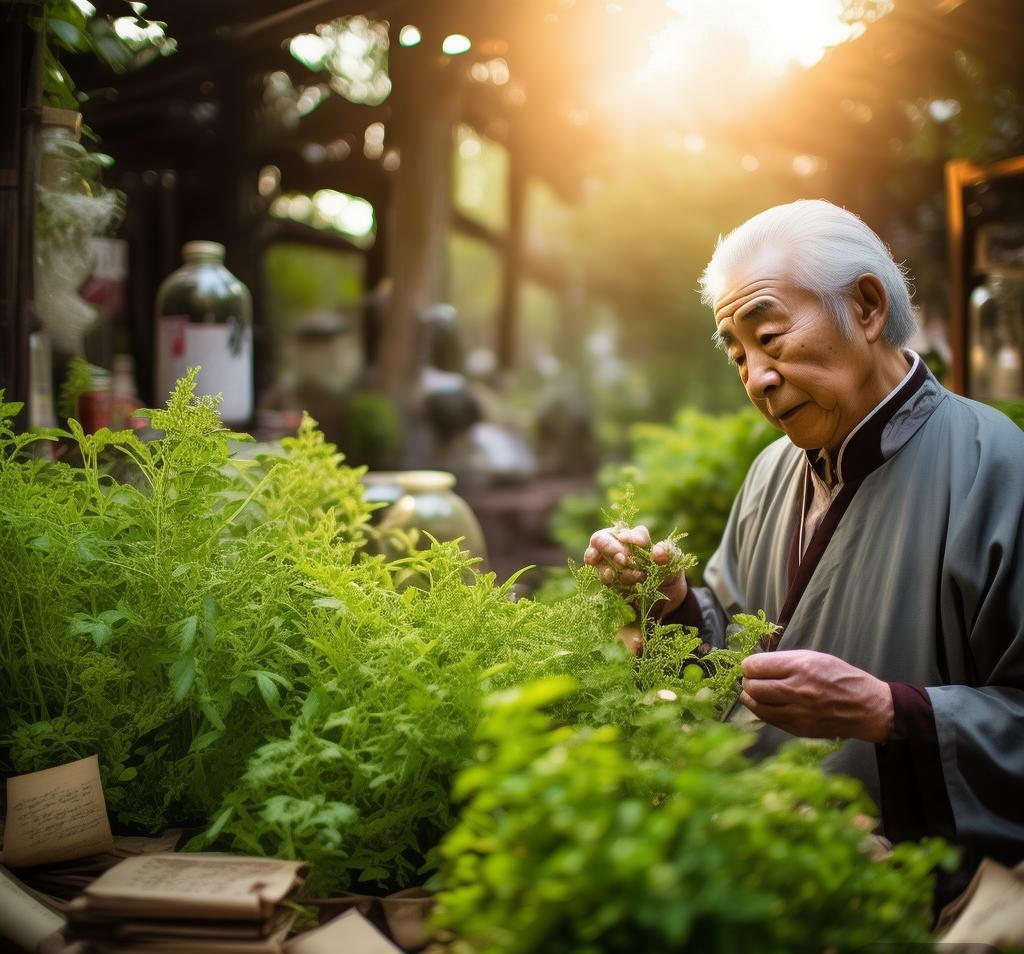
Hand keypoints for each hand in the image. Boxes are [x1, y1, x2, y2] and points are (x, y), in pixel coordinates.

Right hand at [583, 524, 687, 615]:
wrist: (664, 598)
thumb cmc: (669, 574)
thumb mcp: (674, 564)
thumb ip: (668, 554)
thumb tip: (657, 552)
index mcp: (636, 537)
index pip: (630, 532)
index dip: (633, 537)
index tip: (641, 544)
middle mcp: (618, 546)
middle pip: (601, 539)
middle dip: (610, 547)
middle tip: (623, 559)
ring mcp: (609, 562)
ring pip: (597, 557)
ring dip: (611, 566)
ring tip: (631, 576)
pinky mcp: (607, 578)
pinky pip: (600, 574)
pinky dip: (605, 576)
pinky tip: (611, 578)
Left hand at [739, 650, 894, 743]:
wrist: (866, 707)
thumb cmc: (840, 677)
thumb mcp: (814, 657)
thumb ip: (784, 661)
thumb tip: (756, 665)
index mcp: (801, 667)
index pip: (756, 666)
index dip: (748, 665)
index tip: (750, 666)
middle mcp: (798, 691)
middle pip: (753, 687)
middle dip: (747, 681)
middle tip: (750, 679)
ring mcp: (798, 713)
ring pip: (757, 706)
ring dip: (750, 697)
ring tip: (752, 692)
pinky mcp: (799, 730)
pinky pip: (769, 720)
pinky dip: (762, 711)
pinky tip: (765, 704)